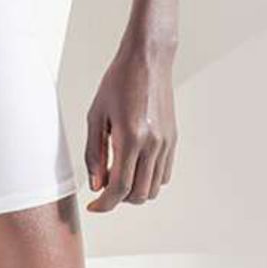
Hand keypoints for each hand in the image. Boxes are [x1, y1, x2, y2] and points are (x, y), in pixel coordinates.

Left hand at [84, 41, 176, 210]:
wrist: (147, 60)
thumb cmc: (117, 82)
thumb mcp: (96, 115)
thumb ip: (94, 153)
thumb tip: (96, 184)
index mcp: (130, 137)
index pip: (120, 188)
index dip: (105, 204)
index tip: (93, 207)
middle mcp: (152, 144)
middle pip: (138, 194)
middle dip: (118, 198)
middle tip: (102, 185)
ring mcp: (166, 144)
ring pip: (153, 188)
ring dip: (134, 191)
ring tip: (117, 173)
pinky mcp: (173, 140)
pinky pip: (163, 175)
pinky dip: (148, 179)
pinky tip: (133, 165)